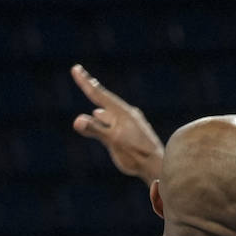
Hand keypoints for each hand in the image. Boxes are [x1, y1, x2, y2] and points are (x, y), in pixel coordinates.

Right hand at [70, 64, 164, 183]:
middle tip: (80, 72)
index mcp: (122, 113)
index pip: (99, 94)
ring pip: (110, 109)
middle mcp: (127, 115)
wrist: (159, 166)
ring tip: (93, 93)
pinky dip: (105, 115)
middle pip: (104, 98)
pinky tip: (102, 117)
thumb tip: (77, 121)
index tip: (76, 68)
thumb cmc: (137, 154)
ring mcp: (130, 123)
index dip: (86, 82)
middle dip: (92, 87)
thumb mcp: (114, 142)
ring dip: (99, 101)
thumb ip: (96, 130)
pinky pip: (114, 119)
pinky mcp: (132, 133)